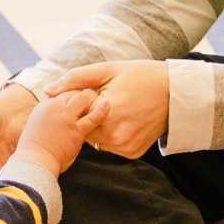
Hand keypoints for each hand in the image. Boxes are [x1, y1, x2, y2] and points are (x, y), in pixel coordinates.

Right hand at [16, 90, 110, 174]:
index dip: (75, 93)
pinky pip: (93, 117)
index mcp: (45, 106)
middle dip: (85, 93)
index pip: (64, 91)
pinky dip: (101, 110)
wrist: (35, 162)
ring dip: (93, 98)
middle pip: (74, 91)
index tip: (82, 99)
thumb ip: (50, 117)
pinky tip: (107, 105)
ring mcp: (66, 118)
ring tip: (102, 99)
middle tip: (95, 96)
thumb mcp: (38, 125)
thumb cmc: (36, 149)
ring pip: (84, 98)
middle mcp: (55, 107)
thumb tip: (58, 116)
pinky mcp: (76, 130)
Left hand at [48, 60, 169, 157]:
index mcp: (107, 112)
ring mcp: (125, 146)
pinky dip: (111, 135)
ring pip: (95, 139)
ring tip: (116, 108)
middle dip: (87, 116)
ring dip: (98, 127)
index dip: (78, 102)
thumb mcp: (108, 70)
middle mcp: (115, 134)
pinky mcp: (132, 153)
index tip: (90, 92)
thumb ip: (75, 79)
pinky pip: (110, 146)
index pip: (75, 113)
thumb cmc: (140, 76)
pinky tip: (124, 120)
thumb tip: (47, 91)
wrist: (175, 94)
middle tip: (104, 99)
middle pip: (84, 128)